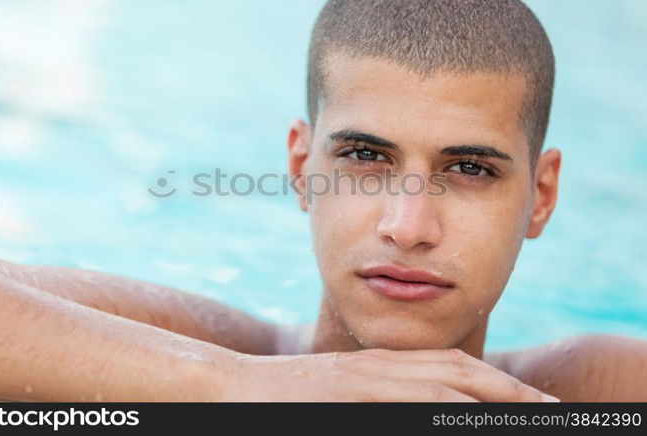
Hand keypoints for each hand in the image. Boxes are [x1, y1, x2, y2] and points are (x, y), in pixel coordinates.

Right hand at [219, 348, 559, 401]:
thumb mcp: (339, 395)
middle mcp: (380, 370)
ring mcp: (365, 383)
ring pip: (443, 385)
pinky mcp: (348, 396)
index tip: (532, 402)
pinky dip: (444, 407)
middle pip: (460, 372)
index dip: (498, 383)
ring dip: (492, 396)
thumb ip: (377, 397)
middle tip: (553, 409)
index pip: (452, 369)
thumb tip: (414, 405)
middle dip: (512, 390)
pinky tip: (471, 413)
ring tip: (534, 411)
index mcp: (381, 368)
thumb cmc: (281, 397)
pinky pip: (407, 401)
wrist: (229, 385)